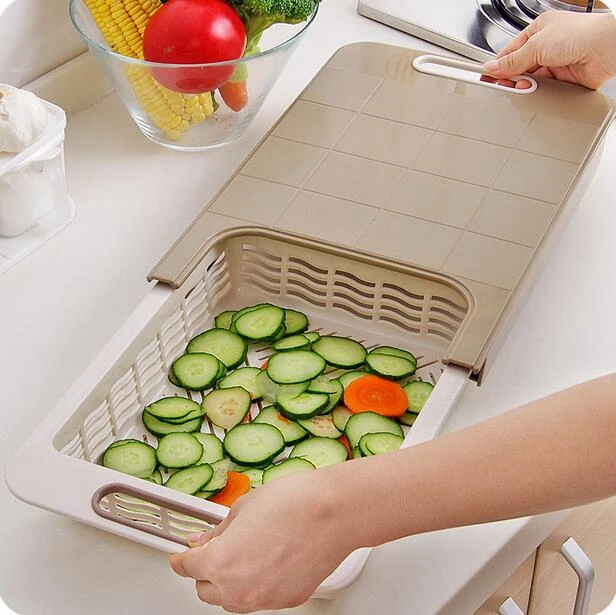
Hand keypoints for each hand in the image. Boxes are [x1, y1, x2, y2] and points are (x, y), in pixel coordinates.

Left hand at [169, 469, 351, 612]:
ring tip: (243, 553)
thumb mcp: (243, 506)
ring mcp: (264, 598)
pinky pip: (259, 598)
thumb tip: (206, 540)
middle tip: (214, 549)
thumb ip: (219, 530)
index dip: (182, 558)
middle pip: (205, 590)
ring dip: (228, 582)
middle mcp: (239, 588)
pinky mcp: (286, 600)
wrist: (334, 512)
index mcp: (221, 562)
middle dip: (205, 571)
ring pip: (232, 600)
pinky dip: (255, 583)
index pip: (187, 568)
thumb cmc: (294, 502)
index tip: (181, 555)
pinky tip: (266, 560)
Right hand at [482, 11, 615, 88]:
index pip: (511, 51)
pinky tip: (534, 93)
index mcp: (539, 30)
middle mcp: (548, 46)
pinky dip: (537, 93)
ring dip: (525, 86)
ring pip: (531, 80)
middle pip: (519, 67)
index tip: (486, 77)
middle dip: (511, 77)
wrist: (606, 49)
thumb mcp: (536, 45)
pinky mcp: (565, 80)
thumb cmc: (580, 34)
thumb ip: (512, 61)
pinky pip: (544, 90)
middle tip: (503, 86)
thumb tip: (492, 67)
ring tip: (522, 88)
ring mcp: (556, 63)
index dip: (498, 65)